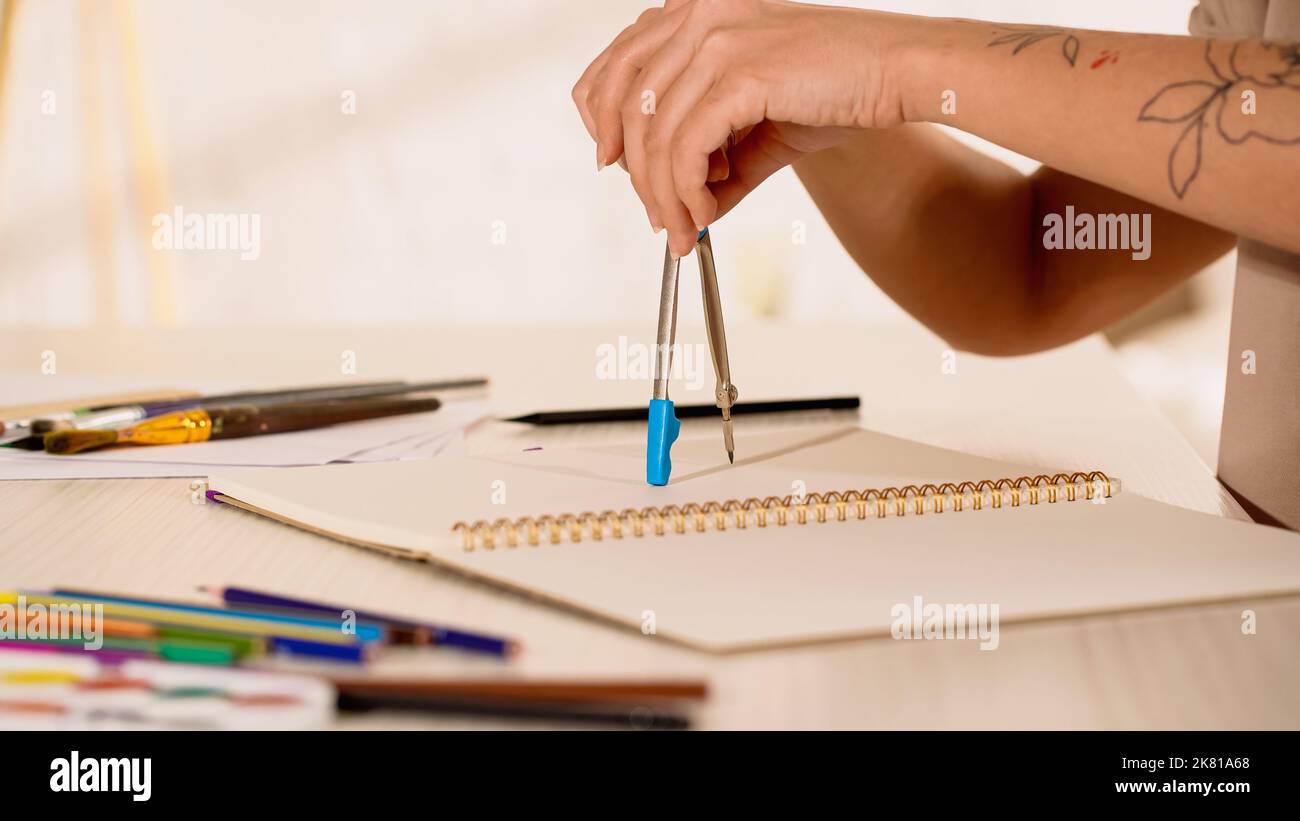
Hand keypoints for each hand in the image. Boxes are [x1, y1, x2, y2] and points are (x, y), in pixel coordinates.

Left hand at [572, 0, 911, 255]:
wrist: (899, 73)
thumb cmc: (838, 89)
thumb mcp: (759, 127)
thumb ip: (714, 160)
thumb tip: (681, 212)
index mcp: (696, 11)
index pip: (617, 64)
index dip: (602, 119)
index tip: (612, 165)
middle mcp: (697, 14)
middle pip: (625, 104)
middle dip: (635, 173)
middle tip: (658, 218)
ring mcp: (715, 38)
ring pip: (653, 134)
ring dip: (664, 196)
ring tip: (685, 230)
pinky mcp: (737, 72)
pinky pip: (684, 148)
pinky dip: (686, 192)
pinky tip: (705, 214)